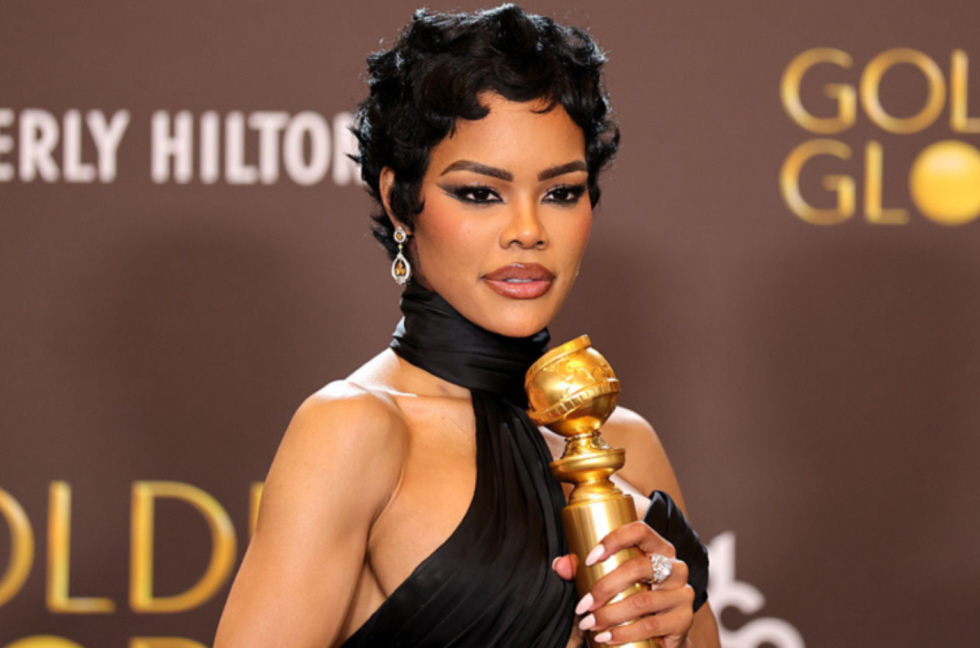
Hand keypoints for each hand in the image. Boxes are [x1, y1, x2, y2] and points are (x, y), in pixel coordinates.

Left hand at [552, 521, 694, 646]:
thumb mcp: (612, 582)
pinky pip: (651, 625)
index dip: (614, 539)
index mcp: (659, 548)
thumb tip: (559, 565)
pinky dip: (624, 633)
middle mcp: (676, 566)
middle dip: (604, 587)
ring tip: (589, 624)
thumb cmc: (633, 598)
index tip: (588, 559)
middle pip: (638, 567)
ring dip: (610, 615)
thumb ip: (583, 571)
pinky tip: (607, 637)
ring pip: (643, 601)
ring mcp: (682, 593)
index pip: (640, 531)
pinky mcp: (684, 619)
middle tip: (583, 605)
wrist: (662, 634)